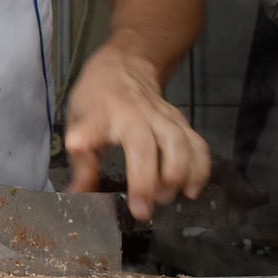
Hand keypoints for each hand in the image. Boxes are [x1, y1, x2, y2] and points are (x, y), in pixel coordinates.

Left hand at [66, 42, 209, 219]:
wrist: (125, 66)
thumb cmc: (97, 98)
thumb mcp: (79, 119)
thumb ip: (83, 159)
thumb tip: (77, 194)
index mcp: (102, 111)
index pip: (94, 126)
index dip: (87, 139)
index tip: (77, 148)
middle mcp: (135, 113)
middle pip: (145, 143)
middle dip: (146, 178)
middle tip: (142, 210)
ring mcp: (163, 116)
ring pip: (179, 143)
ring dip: (177, 175)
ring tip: (166, 199)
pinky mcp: (182, 122)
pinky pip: (198, 145)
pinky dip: (201, 169)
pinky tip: (191, 191)